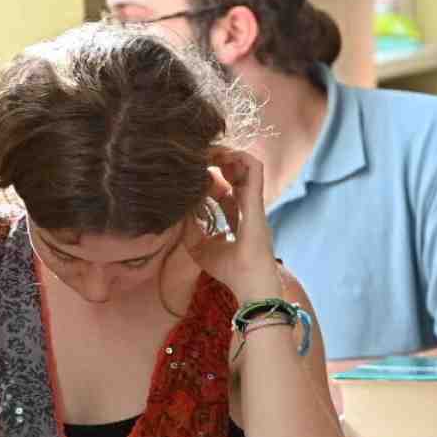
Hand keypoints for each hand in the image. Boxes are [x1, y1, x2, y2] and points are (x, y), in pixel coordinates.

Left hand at [185, 148, 283, 298]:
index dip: (211, 180)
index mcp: (237, 217)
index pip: (227, 190)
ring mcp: (253, 201)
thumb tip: (179, 207)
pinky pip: (255, 169)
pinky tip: (222, 157)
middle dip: (219, 161)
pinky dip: (240, 157)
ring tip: (210, 153)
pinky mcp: (256, 199)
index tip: (194, 176)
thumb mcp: (199, 247)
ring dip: (228, 155)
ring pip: (247, 166)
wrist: (249, 283)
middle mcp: (246, 206)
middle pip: (236, 174)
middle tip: (200, 157)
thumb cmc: (229, 270)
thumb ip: (190, 227)